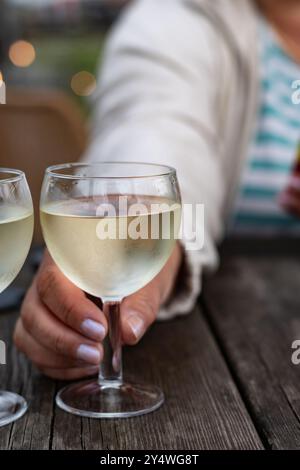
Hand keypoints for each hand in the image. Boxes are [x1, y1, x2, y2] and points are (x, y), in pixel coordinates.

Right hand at [14, 245, 181, 378]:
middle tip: (97, 354)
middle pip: (34, 312)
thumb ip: (139, 304)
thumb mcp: (148, 281)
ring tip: (94, 361)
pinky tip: (85, 366)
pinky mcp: (44, 326)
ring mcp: (42, 304)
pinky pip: (36, 349)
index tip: (99, 330)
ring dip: (59, 355)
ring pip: (29, 333)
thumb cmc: (140, 271)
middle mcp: (49, 280)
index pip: (53, 283)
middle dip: (63, 340)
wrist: (139, 270)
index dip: (71, 310)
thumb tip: (128, 331)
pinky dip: (58, 364)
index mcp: (70, 259)